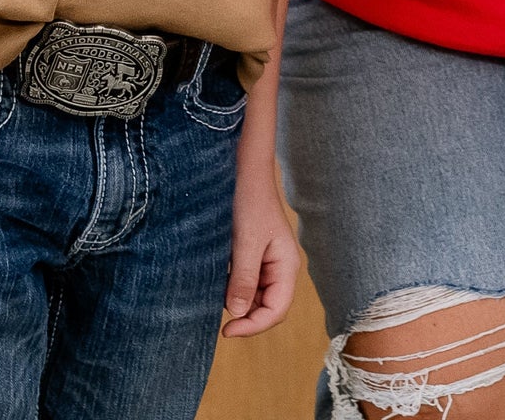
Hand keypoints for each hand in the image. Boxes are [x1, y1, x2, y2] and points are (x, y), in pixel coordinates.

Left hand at [221, 152, 298, 337]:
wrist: (244, 173)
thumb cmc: (250, 203)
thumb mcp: (246, 242)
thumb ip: (244, 279)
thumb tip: (238, 314)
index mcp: (287, 266)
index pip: (277, 311)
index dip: (254, 326)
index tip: (226, 330)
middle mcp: (281, 268)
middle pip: (267, 308)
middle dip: (245, 316)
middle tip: (219, 316)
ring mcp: (268, 264)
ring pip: (256, 299)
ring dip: (238, 302)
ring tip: (217, 293)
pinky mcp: (255, 258)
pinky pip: (247, 284)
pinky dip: (233, 288)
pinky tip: (219, 281)